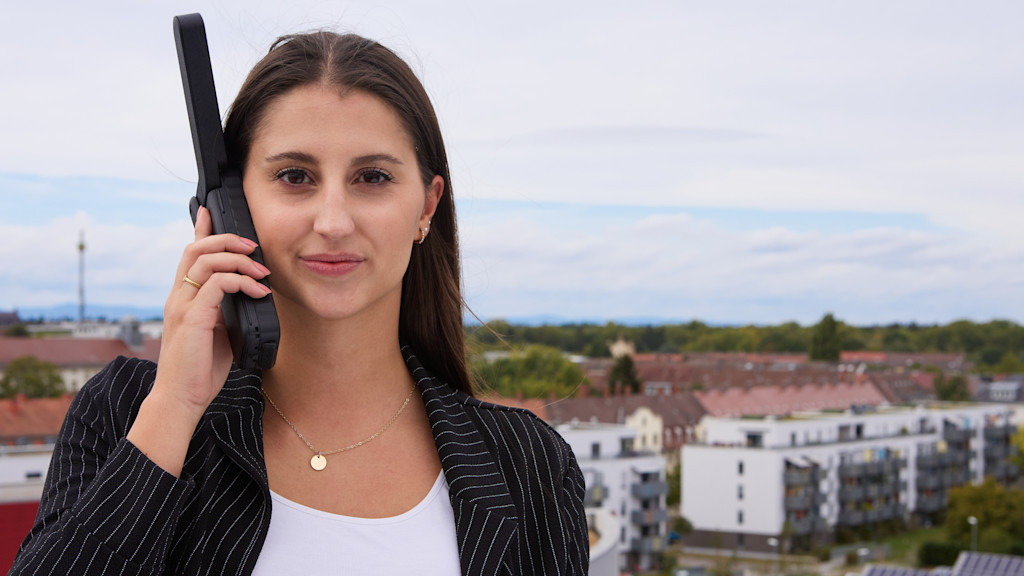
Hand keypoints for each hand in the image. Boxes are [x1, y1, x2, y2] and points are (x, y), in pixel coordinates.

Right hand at [127, 207, 270, 474]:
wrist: (181, 400)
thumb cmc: (200, 371)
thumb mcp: (219, 333)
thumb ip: (226, 311)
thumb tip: (247, 297)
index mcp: (183, 297)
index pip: (188, 254)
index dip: (199, 229)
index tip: (209, 209)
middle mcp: (178, 296)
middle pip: (196, 248)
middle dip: (226, 238)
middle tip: (253, 246)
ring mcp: (182, 306)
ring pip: (205, 260)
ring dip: (238, 260)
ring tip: (261, 272)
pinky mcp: (192, 318)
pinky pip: (217, 285)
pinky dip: (241, 282)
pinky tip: (259, 292)